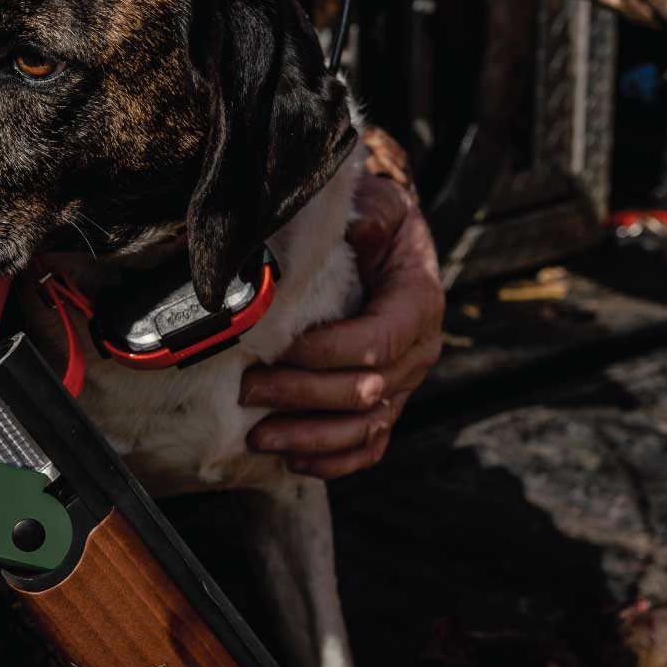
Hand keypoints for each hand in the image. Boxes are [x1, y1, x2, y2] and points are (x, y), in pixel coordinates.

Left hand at [240, 175, 441, 478]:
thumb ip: (371, 214)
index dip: (328, 351)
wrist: (381, 243)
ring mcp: (402, 385)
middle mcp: (418, 351)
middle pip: (366, 389)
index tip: (280, 347)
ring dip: (311, 438)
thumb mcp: (377, 204)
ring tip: (259, 437)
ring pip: (366, 428)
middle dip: (302, 393)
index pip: (379, 340)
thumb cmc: (373, 221)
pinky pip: (368, 447)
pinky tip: (291, 462)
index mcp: (418, 302)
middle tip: (247, 389)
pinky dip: (332, 462)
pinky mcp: (383, 406)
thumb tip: (362, 227)